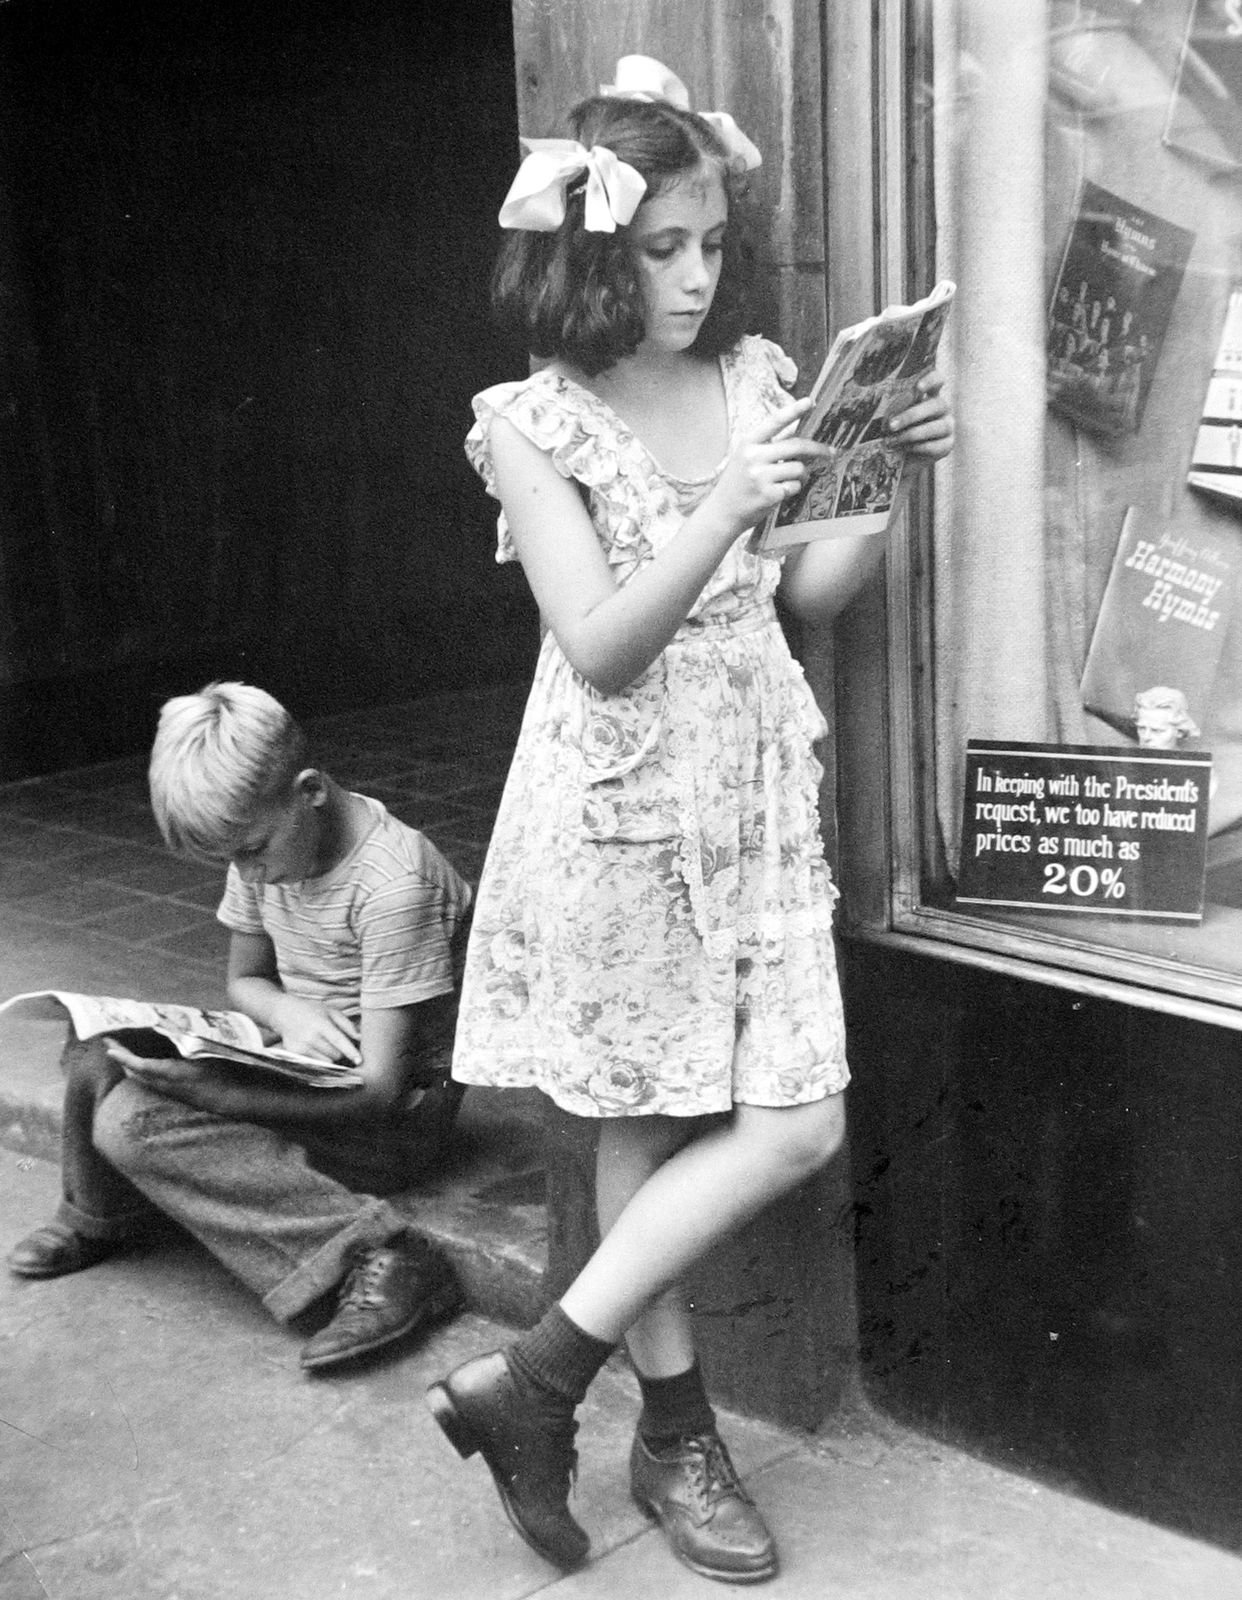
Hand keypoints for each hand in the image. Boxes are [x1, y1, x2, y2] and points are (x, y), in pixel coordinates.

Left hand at [104, 1041, 239, 1112]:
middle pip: (137, 1072)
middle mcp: (167, 1084)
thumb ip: (188, 1044)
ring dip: (133, 1063)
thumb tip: (174, 1029)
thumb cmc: (224, 1073)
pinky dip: (145, 1068)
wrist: (234, 1100)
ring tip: (127, 1047)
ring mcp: (171, 1090)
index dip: (123, 1056)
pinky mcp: (177, 1092)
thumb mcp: (206, 1053)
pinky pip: (154, 1080)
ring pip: (144, 1077)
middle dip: (124, 1058)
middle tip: (113, 1042)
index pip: (139, 1065)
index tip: (108, 1047)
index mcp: (171, 1073)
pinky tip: (149, 1060)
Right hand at [268, 996, 361, 1064]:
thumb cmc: (312, 1010)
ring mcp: (300, 1047)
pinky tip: (317, 1048)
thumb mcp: (330, 1011)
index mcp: (320, 1023)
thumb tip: (360, 1038)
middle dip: (341, 1051)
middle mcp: (309, 1036)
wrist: (284, 1012)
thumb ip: (346, 1025)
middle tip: (337, 1043)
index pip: (338, 1040)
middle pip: (335, 1054)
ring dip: (331, 1057)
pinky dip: (321, 1059)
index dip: (350, 1051)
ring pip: (327, 1061)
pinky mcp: (295, 1054)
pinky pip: (316, 1063)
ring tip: (325, 1044)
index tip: (359, 1060)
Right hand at [706, 398, 833, 533]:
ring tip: (793, 479)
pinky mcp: (769, 494)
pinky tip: (781, 491)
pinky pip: (794, 486)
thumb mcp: (746, 458)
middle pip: (796, 446)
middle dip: (818, 449)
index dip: (793, 410)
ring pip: (799, 468)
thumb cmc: (738, 483)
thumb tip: (801, 439)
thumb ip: (768, 446)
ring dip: (803, 474)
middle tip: (831, 452)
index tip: (809, 402)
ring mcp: (761, 476)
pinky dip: (793, 488)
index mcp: (748, 443)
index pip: (774, 422)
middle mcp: (754, 457)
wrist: (722, 512)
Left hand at [886, 371, 954, 462]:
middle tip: (891, 426)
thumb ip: (896, 410)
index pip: (937, 380)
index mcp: (930, 395)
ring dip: (912, 434)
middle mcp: (942, 409)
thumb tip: (895, 413)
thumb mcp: (892, 417)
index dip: (931, 380)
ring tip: (892, 441)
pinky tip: (903, 449)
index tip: (917, 388)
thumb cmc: (894, 432)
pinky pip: (936, 445)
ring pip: (937, 427)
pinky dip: (917, 447)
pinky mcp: (947, 445)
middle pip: (937, 405)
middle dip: (912, 415)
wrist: (900, 459)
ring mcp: (947, 426)